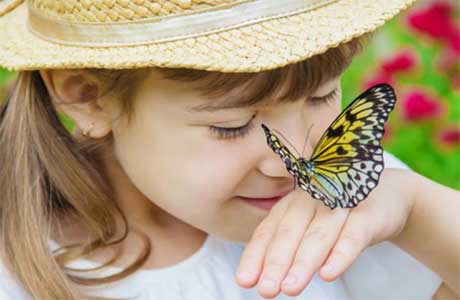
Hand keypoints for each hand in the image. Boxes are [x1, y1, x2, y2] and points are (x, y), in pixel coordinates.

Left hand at [235, 168, 415, 298]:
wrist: (387, 193)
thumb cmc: (337, 215)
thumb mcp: (308, 226)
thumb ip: (286, 247)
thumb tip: (261, 278)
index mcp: (291, 204)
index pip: (268, 231)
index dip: (256, 255)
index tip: (245, 280)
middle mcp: (311, 200)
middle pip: (290, 233)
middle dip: (276, 263)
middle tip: (266, 290)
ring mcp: (339, 204)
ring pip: (318, 236)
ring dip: (303, 263)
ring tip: (290, 288)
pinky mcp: (367, 213)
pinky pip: (353, 235)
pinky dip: (340, 254)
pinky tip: (328, 273)